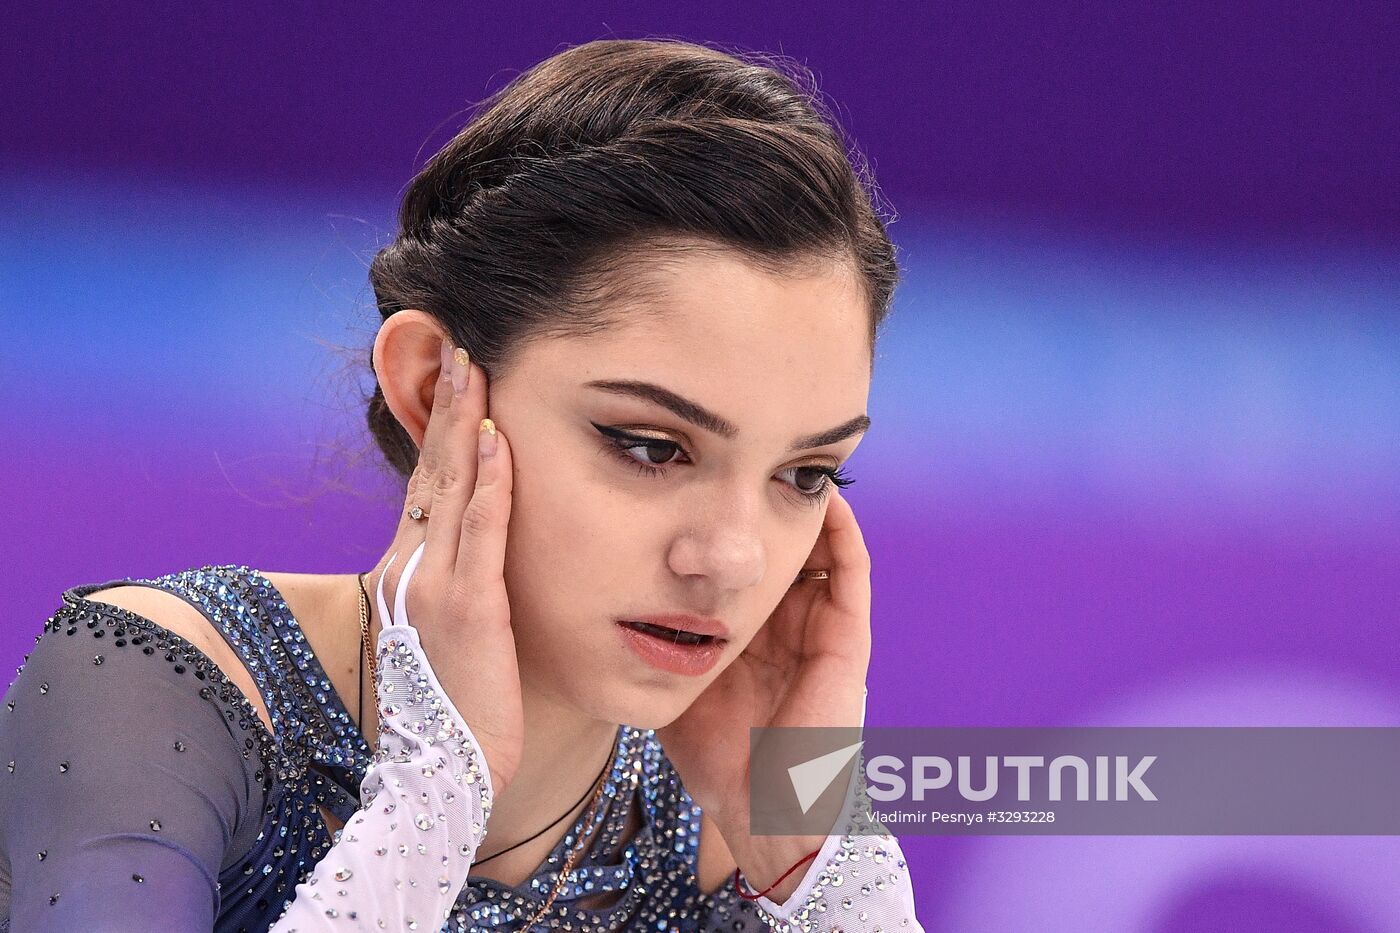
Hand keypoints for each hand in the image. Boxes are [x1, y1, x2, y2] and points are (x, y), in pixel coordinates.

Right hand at [368, 337, 522, 795]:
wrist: (443, 769)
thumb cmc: (456, 706)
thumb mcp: (448, 635)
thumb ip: (458, 586)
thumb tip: (477, 553)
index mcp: (409, 572)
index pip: (425, 483)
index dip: (439, 430)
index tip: (455, 380)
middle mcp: (412, 568)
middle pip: (431, 470)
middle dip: (447, 406)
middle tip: (461, 347)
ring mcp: (434, 585)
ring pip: (450, 486)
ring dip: (464, 422)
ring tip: (477, 368)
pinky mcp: (467, 608)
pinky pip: (479, 530)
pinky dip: (486, 480)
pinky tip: (495, 438)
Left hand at [656, 488, 871, 897]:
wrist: (767, 812)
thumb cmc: (718, 760)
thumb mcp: (675, 683)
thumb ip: (652, 643)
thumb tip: (600, 602)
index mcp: (753, 632)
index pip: (742, 563)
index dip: (727, 525)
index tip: (698, 477)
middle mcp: (790, 623)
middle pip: (780, 547)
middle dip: (764, 505)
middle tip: (742, 454)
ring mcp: (822, 629)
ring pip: (819, 550)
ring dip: (803, 509)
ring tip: (782, 463)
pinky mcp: (848, 640)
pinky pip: (852, 574)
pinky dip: (842, 535)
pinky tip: (824, 501)